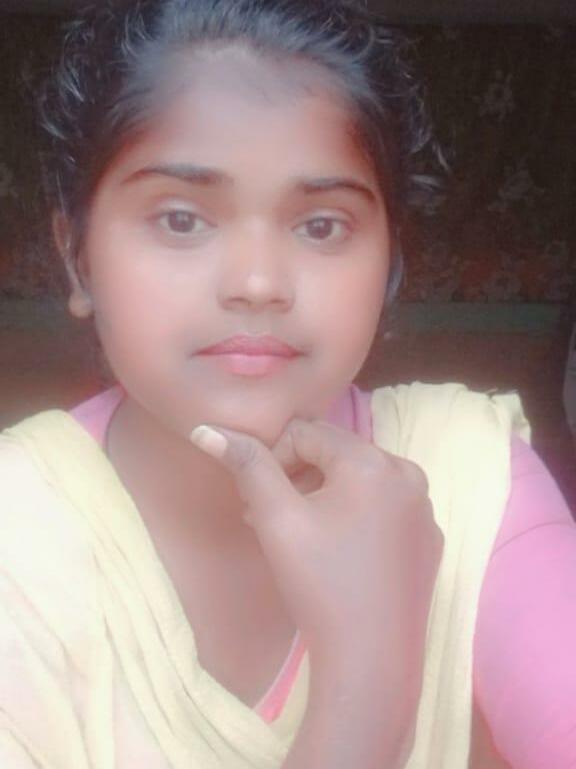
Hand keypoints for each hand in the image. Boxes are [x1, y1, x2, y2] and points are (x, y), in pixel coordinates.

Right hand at [189, 419, 442, 663]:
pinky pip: (384, 508)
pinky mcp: (429, 539)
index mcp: (374, 462)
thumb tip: (208, 430)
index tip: (257, 500)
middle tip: (266, 516)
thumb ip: (247, 465)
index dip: (274, 459)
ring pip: (360, 481)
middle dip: (296, 477)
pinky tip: (334, 551)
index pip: (307, 432)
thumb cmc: (320, 584)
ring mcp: (424, 509)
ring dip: (322, 495)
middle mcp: (408, 475)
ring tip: (294, 534)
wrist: (370, 661)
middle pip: (336, 454)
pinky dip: (354, 516)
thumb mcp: (276, 519)